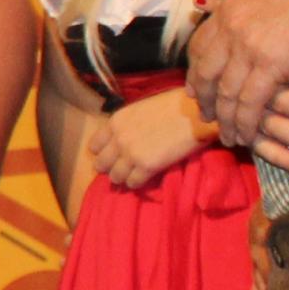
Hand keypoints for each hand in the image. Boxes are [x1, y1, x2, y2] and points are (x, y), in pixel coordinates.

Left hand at [83, 87, 212, 194]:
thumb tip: (122, 139)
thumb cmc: (172, 105)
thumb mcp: (140, 110)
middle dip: (110, 168)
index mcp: (115, 122)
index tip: (112, 156)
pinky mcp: (147, 166)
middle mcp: (118, 139)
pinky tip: (145, 178)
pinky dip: (137, 183)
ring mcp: (131, 154)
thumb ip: (126, 125)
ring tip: (133, 175)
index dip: (103, 153)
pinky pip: (133, 183)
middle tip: (122, 169)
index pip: (94, 147)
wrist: (194, 112)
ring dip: (123, 178)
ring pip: (115, 177)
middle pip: (101, 165)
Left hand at [189, 0, 288, 156]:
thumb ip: (250, 3)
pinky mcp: (271, 66)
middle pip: (205, 73)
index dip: (195, 70)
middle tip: (205, 116)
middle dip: (204, 98)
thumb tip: (250, 9)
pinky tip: (246, 135)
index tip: (195, 86)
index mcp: (227, 9)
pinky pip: (250, 102)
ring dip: (225, 118)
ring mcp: (247, 48)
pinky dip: (245, 123)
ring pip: (225, 93)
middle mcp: (229, 30)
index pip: (199, 46)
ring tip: (227, 134)